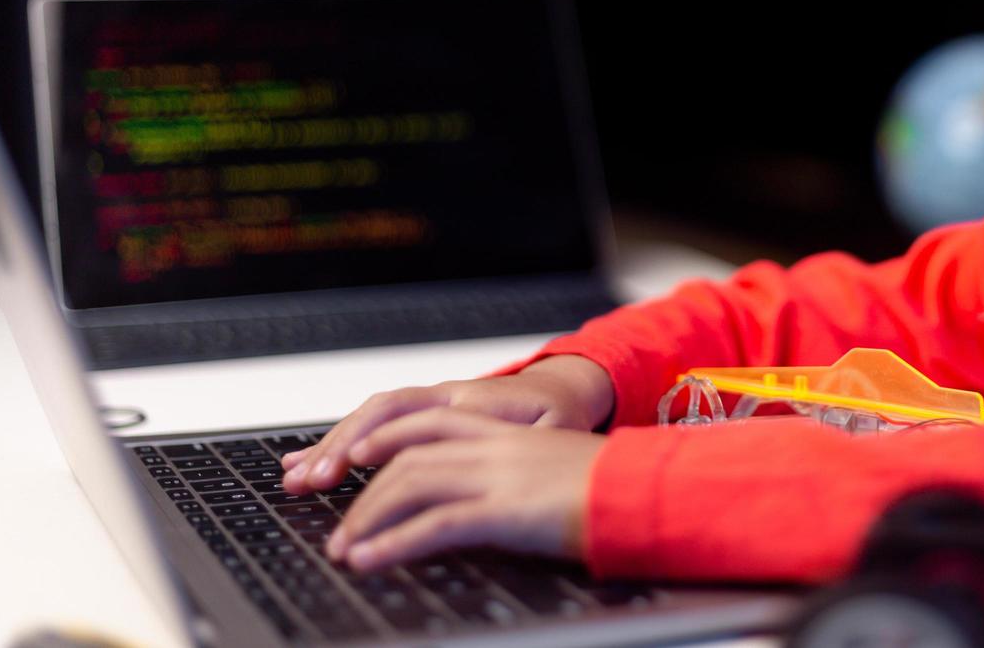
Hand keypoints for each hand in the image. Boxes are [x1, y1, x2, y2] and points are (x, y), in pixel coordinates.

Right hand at [281, 355, 612, 493]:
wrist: (562, 391)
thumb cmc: (559, 414)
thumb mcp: (556, 429)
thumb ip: (529, 440)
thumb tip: (505, 451)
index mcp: (474, 399)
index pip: (415, 414)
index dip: (382, 439)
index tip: (354, 465)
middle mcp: (445, 396)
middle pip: (381, 413)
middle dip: (340, 445)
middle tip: (308, 480)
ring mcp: (430, 405)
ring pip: (370, 418)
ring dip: (332, 446)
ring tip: (294, 477)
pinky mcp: (422, 417)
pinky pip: (374, 425)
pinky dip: (340, 444)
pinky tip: (310, 464)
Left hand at [322, 409, 606, 568]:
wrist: (646, 490)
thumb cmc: (613, 486)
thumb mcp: (557, 469)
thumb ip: (519, 475)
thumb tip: (495, 500)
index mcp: (508, 432)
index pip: (429, 423)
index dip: (385, 437)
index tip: (353, 455)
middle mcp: (496, 446)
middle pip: (408, 455)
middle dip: (363, 489)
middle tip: (337, 523)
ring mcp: (498, 475)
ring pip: (410, 484)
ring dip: (368, 518)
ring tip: (344, 549)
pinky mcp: (505, 510)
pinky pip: (434, 525)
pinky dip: (393, 544)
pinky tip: (371, 560)